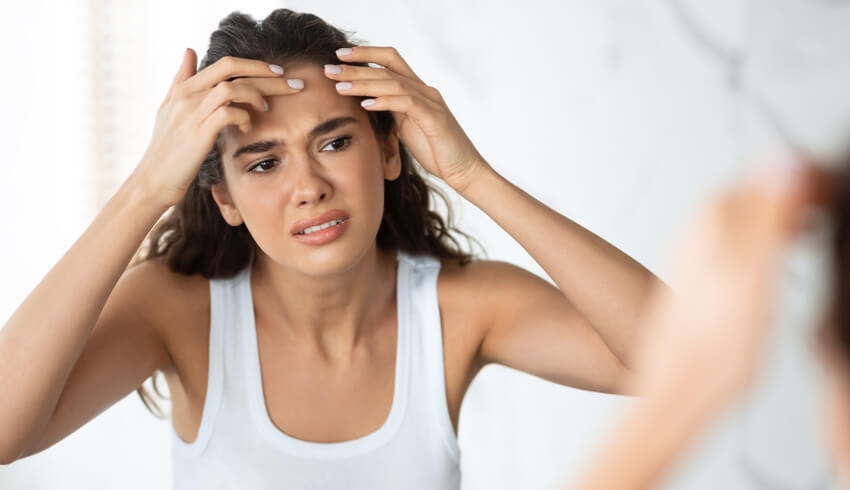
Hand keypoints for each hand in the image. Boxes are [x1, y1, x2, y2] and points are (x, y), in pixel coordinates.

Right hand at [132, 48, 303, 206]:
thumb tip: (189, 50)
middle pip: (231, 69)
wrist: (154, 180)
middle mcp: (187, 95)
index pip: (224, 63)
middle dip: (266, 73)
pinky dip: (244, 117)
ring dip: (256, 95)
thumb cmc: (167, 148)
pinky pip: (228, 113)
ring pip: (231, 88)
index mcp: (184, 88)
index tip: (277, 72)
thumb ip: (181, 79)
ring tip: (267, 108)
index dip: (254, 64)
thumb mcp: (170, 108)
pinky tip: (249, 126)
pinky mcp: (198, 134)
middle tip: (292, 82)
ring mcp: (191, 114)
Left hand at [325, 46, 487, 192]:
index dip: (366, 54)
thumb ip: (393, 112)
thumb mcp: (408, 128)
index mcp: (418, 91)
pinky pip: (406, 104)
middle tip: (329, 69)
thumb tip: (367, 104)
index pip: (390, 61)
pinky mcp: (434, 119)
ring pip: (393, 83)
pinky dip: (384, 101)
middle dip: (356, 68)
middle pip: (387, 69)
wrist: (464, 171)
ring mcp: (431, 103)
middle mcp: (425, 91)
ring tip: (340, 87)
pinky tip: (366, 104)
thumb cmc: (437, 152)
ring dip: (364, 83)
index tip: (339, 56)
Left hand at [629, 161, 822, 409]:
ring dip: (776, 219)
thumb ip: (767, 216)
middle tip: (823, 210)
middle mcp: (694, 234)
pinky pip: (734, 246)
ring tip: (807, 232)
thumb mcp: (754, 275)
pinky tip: (774, 266)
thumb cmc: (715, 347)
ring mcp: (693, 258)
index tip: (829, 191)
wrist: (679, 392)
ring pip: (741, 220)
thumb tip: (782, 162)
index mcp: (710, 222)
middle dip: (788, 195)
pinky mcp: (697, 283)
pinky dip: (761, 245)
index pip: (762, 176)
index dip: (802, 179)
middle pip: (749, 194)